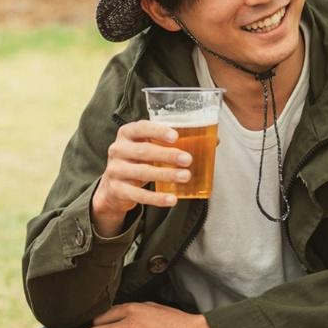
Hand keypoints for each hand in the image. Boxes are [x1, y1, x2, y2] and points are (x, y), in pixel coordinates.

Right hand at [91, 121, 193, 235]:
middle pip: (144, 151)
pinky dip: (156, 198)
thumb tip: (214, 140)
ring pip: (142, 172)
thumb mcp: (150, 147)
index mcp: (127, 133)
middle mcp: (117, 149)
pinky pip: (138, 195)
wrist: (113, 186)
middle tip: (188, 159)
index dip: (158, 131)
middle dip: (167, 155)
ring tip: (185, 177)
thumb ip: (174, 142)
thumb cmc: (138, 160)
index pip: (141, 128)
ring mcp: (114, 170)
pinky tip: (172, 199)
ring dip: (166, 175)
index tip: (175, 136)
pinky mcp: (117, 189)